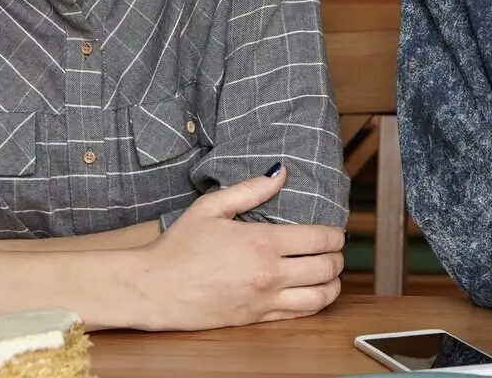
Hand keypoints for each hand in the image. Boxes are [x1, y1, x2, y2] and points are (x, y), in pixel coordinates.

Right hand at [118, 166, 345, 330]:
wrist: (153, 289)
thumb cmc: (178, 247)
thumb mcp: (211, 207)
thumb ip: (250, 190)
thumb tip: (280, 172)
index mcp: (261, 242)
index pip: (319, 239)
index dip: (336, 235)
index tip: (336, 232)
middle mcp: (269, 273)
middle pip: (326, 268)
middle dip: (338, 258)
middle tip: (335, 250)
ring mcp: (264, 300)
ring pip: (320, 297)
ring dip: (332, 284)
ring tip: (330, 274)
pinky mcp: (256, 319)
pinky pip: (299, 315)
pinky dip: (315, 304)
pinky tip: (311, 293)